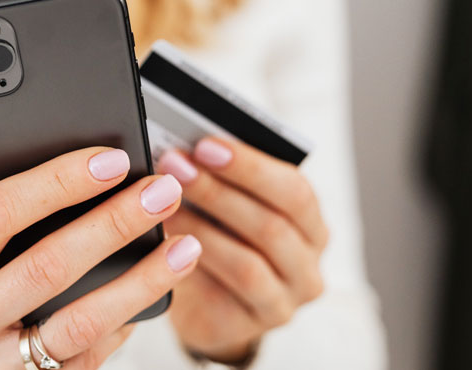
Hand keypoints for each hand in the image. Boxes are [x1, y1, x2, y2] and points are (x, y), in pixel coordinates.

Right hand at [0, 147, 201, 369]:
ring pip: (80, 321)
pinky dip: (127, 320)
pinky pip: (89, 354)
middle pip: (47, 265)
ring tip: (184, 246)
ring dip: (141, 281)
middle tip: (161, 192)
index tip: (109, 160)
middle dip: (112, 223)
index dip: (56, 182)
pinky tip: (159, 290)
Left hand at [156, 138, 327, 362]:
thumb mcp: (225, 207)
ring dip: (200, 228)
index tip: (204, 144)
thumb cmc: (217, 239)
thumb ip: (220, 178)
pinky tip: (164, 244)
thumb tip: (186, 148)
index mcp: (310, 224)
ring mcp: (284, 302)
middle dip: (217, 191)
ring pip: (247, 263)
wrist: (203, 305)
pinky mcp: (250, 327)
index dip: (249, 166)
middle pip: (272, 225)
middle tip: (175, 166)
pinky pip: (223, 295)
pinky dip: (192, 264)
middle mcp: (307, 265)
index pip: (294, 190)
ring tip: (161, 203)